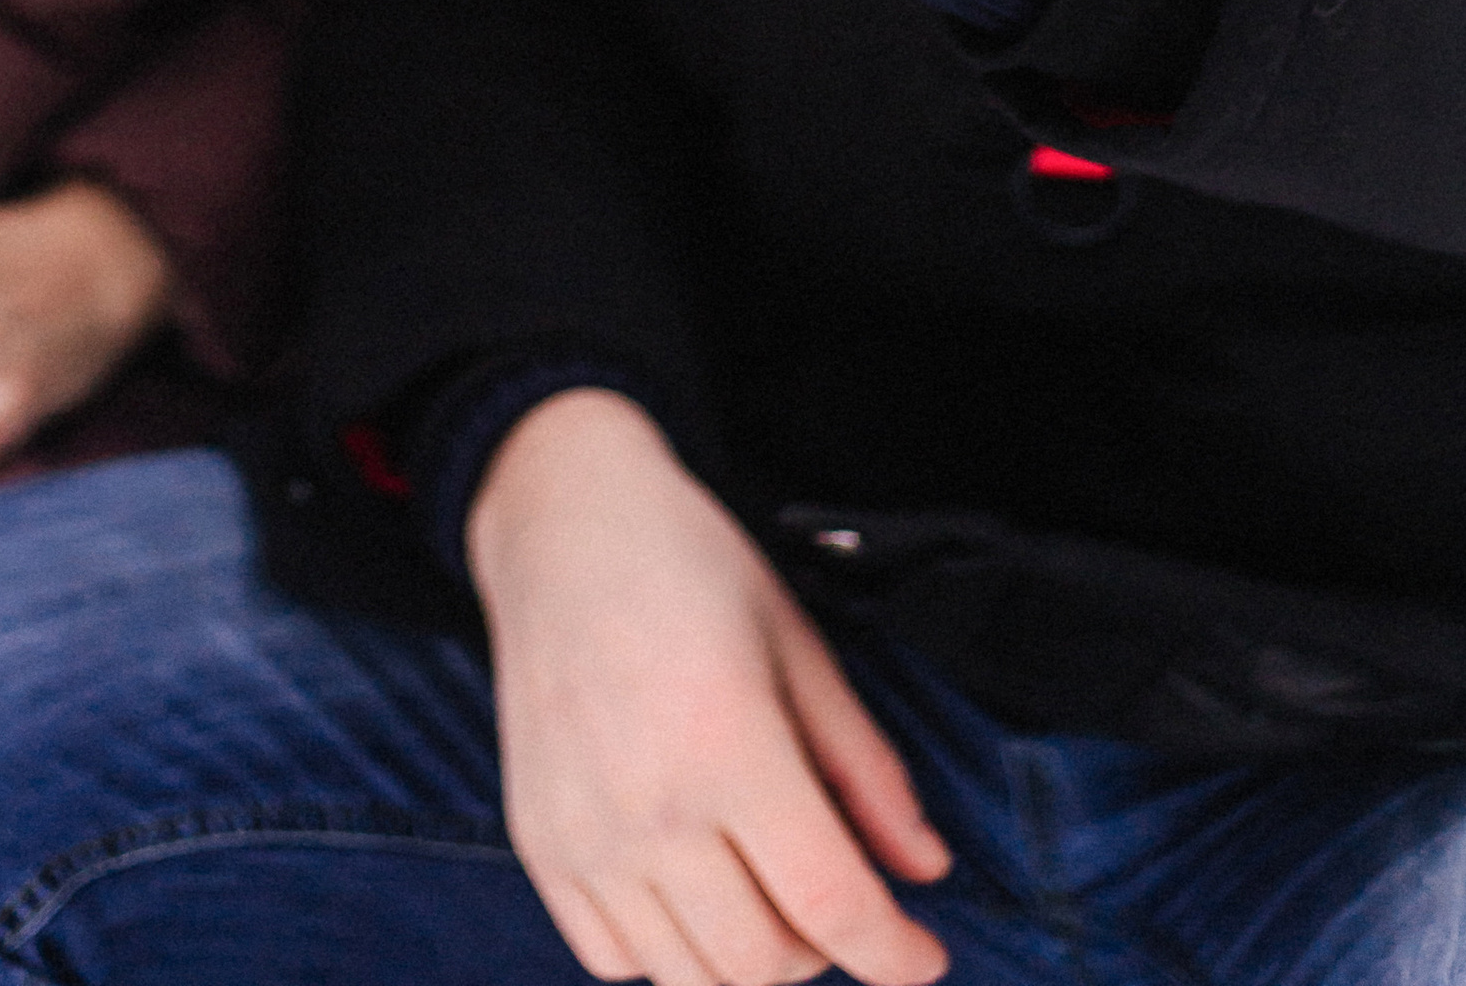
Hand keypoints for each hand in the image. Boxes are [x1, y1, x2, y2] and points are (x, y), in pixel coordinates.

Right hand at [469, 390, 949, 984]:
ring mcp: (584, 834)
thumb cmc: (690, 569)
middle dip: (825, 952)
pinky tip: (692, 891)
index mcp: (727, 742)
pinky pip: (611, 960)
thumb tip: (927, 867)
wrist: (562, 524)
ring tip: (767, 895)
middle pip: (763, 964)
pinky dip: (667, 953)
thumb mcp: (799, 645)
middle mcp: (649, 805)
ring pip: (688, 978)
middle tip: (836, 898)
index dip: (894, 952)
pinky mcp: (539, 844)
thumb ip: (866, 767)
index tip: (924, 955)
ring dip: (749, 962)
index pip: (829, 903)